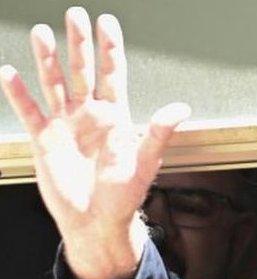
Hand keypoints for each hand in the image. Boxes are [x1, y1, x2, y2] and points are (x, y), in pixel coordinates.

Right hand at [0, 8, 188, 278]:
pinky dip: (18, 92)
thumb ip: (159, 133)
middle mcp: (91, 115)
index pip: (113, 74)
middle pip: (83, 71)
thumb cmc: (124, 196)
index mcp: (117, 117)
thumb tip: (181, 108)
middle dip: (79, 43)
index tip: (107, 22)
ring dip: (48, 59)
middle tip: (74, 14)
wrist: (97, 222)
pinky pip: (29, 111)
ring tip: (42, 32)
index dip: (110, 49)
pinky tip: (8, 72)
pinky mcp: (46, 140)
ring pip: (55, 84)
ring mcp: (67, 125)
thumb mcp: (145, 163)